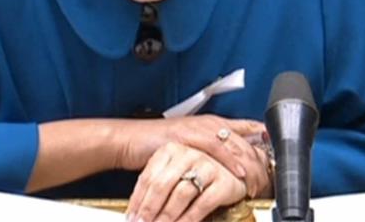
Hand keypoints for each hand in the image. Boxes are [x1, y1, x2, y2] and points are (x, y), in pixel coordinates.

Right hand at [115, 115, 264, 182]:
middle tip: (268, 180)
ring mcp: (200, 128)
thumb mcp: (192, 148)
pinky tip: (238, 173)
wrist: (131, 141)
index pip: (248, 128)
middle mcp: (210, 123)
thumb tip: (232, 167)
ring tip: (258, 182)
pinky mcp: (189, 136)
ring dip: (249, 164)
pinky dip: (229, 161)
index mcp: (213, 124)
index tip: (277, 155)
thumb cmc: (158, 146)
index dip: (264, 140)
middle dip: (260, 161)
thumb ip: (212, 154)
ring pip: (235, 144)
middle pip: (246, 140)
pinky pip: (216, 148)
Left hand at [126, 142, 247, 221]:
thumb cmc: (197, 172)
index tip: (130, 218)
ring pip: (181, 194)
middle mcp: (188, 153)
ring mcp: (207, 165)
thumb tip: (135, 212)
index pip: (148, 177)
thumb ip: (156, 185)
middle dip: (149, 210)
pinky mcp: (223, 181)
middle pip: (161, 185)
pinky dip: (188, 219)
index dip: (137, 201)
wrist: (234, 167)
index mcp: (170, 149)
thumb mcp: (172, 172)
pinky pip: (202, 204)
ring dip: (167, 217)